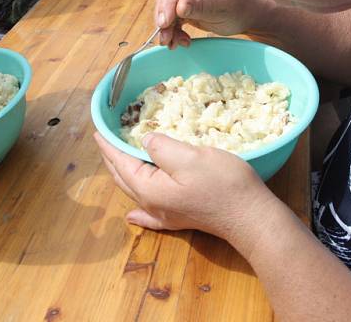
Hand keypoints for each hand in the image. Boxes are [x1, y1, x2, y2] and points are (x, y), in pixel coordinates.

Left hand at [94, 132, 272, 242]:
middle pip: (123, 177)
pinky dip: (137, 209)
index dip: (109, 144)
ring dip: (123, 173)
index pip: (120, 162)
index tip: (98, 130)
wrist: (252, 218)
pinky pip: (148, 213)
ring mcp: (166, 215)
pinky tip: (132, 214)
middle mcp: (152, 205)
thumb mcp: (190, 157)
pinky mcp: (180, 220)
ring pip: (134, 191)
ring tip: (117, 159)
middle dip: (112, 158)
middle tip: (105, 139)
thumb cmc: (223, 184)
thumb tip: (145, 141)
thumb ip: (161, 147)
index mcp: (149, 188)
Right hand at [155, 0, 264, 47]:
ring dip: (167, 28)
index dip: (168, 3)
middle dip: (164, 18)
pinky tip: (180, 41)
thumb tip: (179, 7)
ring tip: (172, 43)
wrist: (245, 15)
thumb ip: (201, 6)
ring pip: (166, 9)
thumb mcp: (223, 9)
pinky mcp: (183, 6)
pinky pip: (171, 18)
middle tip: (165, 37)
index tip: (165, 22)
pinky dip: (172, 31)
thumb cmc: (239, 9)